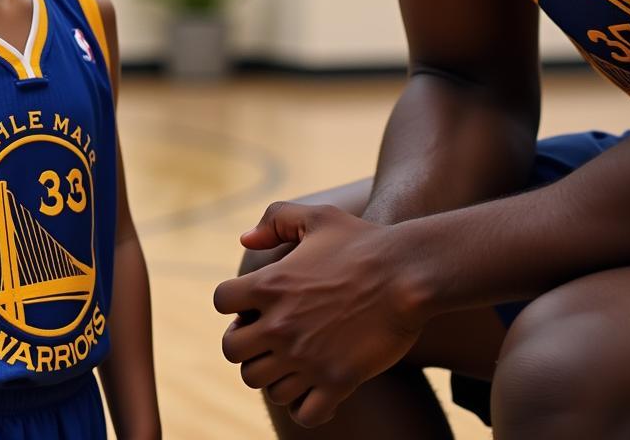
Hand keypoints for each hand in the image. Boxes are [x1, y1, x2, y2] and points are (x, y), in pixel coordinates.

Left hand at [213, 202, 426, 428]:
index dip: (233, 302)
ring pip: (261, 384)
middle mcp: (280, 324)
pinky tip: (316, 386)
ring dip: (272, 373)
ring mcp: (306, 357)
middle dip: (245, 344)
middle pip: (232, 351)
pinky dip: (304, 405)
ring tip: (291, 360)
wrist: (409, 273)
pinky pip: (302, 413)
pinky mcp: (336, 382)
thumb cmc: (364, 241)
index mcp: (270, 284)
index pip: (221, 302)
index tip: (253, 303)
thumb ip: (275, 219)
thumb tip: (245, 240)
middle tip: (267, 337)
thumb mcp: (317, 216)